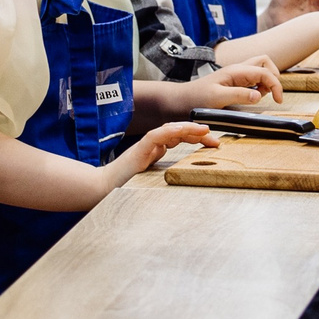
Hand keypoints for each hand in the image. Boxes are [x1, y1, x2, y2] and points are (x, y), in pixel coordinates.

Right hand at [98, 120, 217, 186]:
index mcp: (157, 152)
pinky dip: (167, 132)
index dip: (198, 138)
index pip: (180, 139)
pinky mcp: (137, 151)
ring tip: (203, 130)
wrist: (103, 189)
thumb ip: (168, 175)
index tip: (215, 144)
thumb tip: (189, 178)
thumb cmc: (126, 186)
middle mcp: (152, 146)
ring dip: (187, 128)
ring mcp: (145, 147)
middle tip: (215, 138)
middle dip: (198, 133)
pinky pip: (154, 137)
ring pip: (168, 130)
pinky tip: (179, 131)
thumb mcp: (154, 181)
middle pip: (178, 132)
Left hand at [190, 58, 282, 105]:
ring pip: (260, 69)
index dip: (276, 85)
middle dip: (273, 76)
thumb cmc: (198, 97)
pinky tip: (252, 96)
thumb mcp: (218, 98)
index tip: (278, 100)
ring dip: (267, 81)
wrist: (183, 99)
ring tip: (259, 96)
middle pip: (265, 62)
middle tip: (271, 94)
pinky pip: (253, 78)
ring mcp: (237, 74)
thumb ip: (239, 95)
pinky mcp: (235, 81)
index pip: (264, 72)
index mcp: (236, 71)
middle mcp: (238, 69)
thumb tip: (259, 95)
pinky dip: (259, 85)